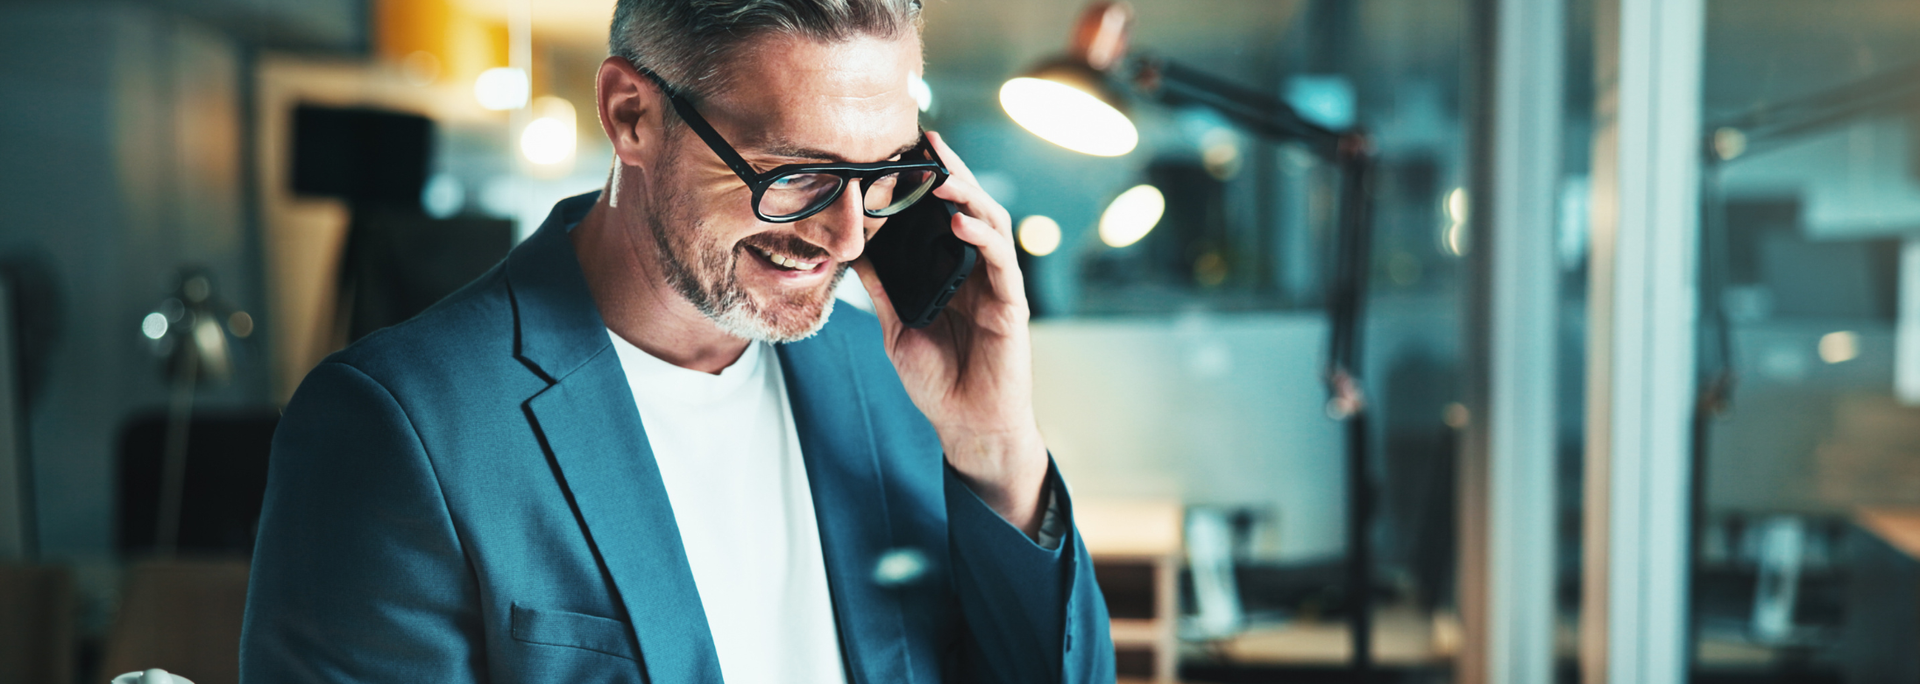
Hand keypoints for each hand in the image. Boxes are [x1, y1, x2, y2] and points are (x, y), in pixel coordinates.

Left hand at [851, 132, 1049, 536]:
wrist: (968, 425)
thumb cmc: (937, 378)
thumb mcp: (896, 324)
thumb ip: (881, 286)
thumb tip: (850, 247)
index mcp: (953, 270)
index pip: (942, 213)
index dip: (928, 180)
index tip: (903, 150)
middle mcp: (978, 269)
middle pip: (969, 206)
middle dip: (950, 171)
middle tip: (927, 140)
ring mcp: (998, 285)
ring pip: (990, 224)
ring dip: (968, 195)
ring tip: (943, 173)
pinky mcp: (1012, 306)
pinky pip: (1001, 262)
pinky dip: (981, 237)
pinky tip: (959, 221)